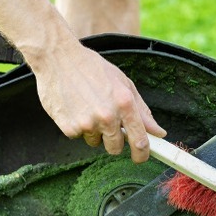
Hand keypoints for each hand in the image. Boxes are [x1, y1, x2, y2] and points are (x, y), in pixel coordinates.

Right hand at [32, 44, 166, 162]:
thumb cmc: (92, 68)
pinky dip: (76, 126)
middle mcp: (107, 116)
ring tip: (86, 107)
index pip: (140, 141)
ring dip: (93, 131)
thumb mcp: (123, 83)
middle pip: (116, 148)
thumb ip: (142, 110)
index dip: (142, 154)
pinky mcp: (69, 127)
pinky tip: (73, 107)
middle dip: (114, 141)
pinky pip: (78, 136)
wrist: (57, 58)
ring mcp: (87, 123)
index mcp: (125, 103)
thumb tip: (158, 132)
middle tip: (106, 123)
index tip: (141, 157)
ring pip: (95, 142)